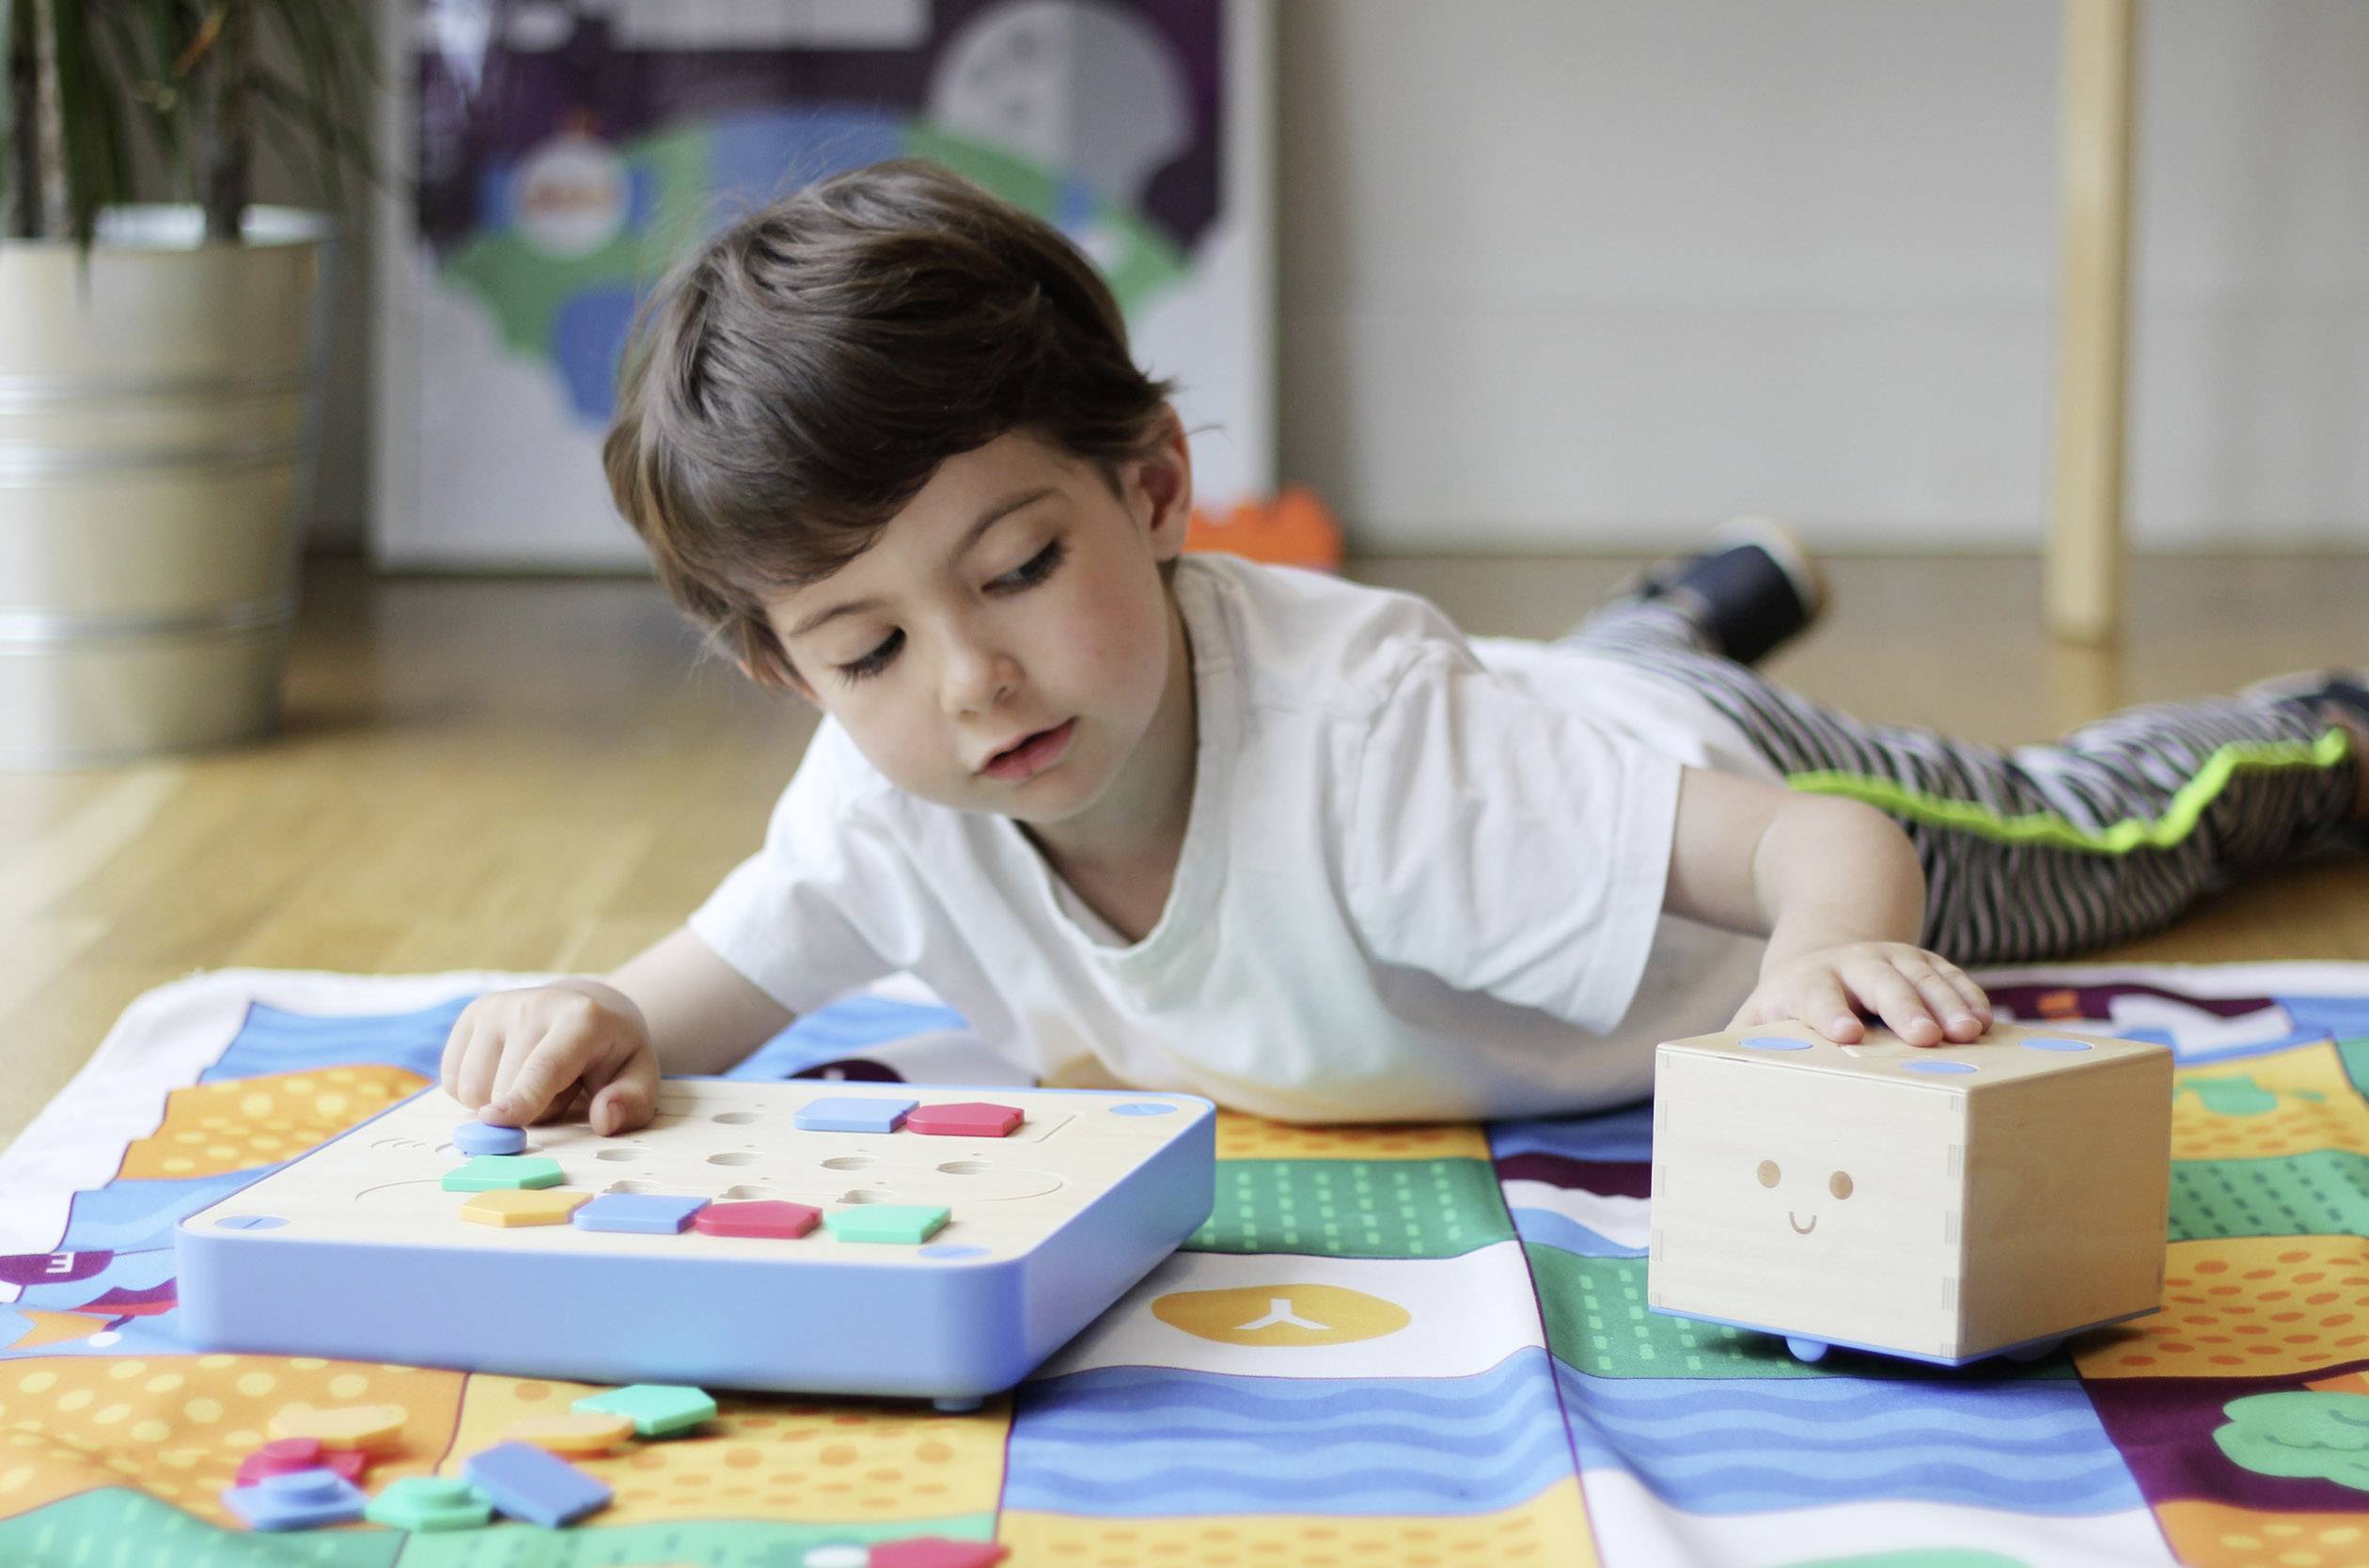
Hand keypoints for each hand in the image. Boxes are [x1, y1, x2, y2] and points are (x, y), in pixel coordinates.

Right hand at [440, 982, 659, 1134]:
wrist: (586, 1006)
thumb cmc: (611, 1051)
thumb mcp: (638, 1076)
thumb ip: (631, 1101)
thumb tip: (605, 1118)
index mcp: (581, 1018)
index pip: (545, 1066)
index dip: (522, 1097)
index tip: (496, 1120)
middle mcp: (532, 1005)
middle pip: (504, 1090)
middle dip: (531, 1111)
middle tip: (562, 1088)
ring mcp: (496, 1007)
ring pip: (472, 1090)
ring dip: (502, 1102)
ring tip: (535, 1078)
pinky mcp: (471, 1016)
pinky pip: (453, 1082)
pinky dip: (478, 1092)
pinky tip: (508, 1071)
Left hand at [1732, 941, 1990, 1046]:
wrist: (1824, 949)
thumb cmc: (1789, 1006)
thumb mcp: (1759, 1018)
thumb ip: (1739, 1046)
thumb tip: (1708, 1082)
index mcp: (1807, 983)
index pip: (1816, 996)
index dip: (1828, 1013)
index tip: (1845, 1035)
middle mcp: (1852, 965)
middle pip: (1879, 982)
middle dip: (1903, 1008)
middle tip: (1925, 1038)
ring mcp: (1892, 958)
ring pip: (1922, 976)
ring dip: (1947, 1004)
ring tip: (1970, 1033)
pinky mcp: (1924, 961)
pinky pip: (1950, 975)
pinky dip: (1968, 995)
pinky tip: (1987, 1020)